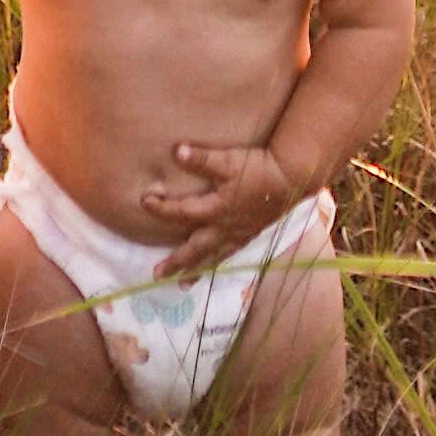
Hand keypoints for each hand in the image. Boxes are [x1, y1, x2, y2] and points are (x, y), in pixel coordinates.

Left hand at [143, 135, 307, 275]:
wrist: (290, 178)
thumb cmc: (258, 168)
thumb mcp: (228, 160)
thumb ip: (202, 158)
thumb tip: (176, 152)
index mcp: (216, 208)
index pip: (182, 212)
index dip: (162, 208)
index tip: (144, 202)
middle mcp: (225, 227)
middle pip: (196, 248)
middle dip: (176, 261)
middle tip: (158, 275)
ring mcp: (239, 234)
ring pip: (214, 257)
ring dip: (196, 271)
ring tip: (182, 284)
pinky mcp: (251, 235)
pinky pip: (230, 255)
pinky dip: (218, 264)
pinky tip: (214, 267)